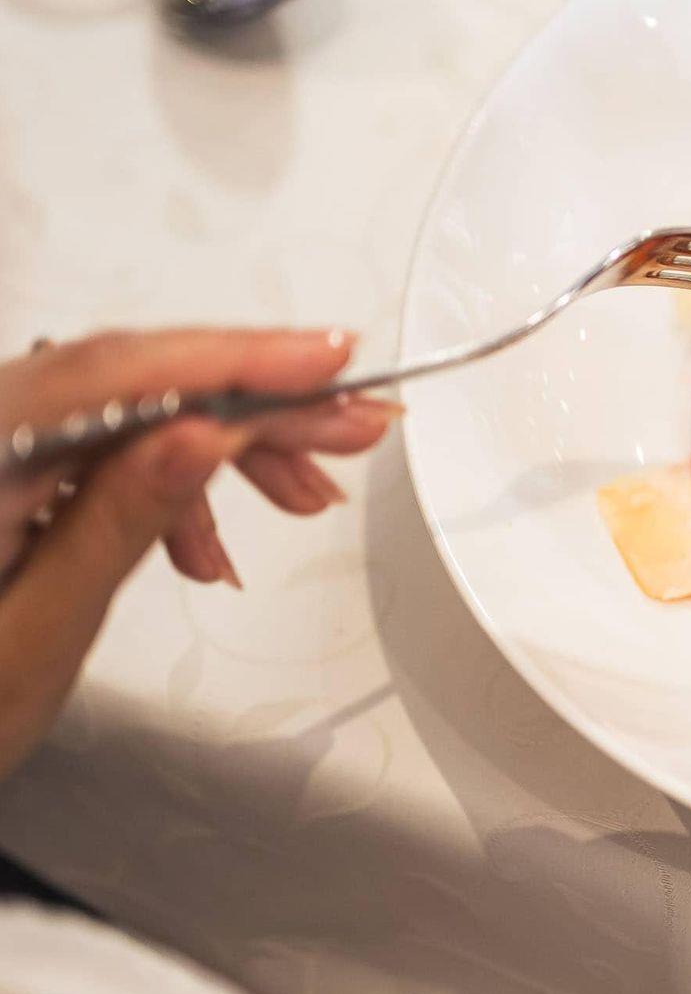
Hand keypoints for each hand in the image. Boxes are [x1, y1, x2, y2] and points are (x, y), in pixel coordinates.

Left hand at [0, 328, 398, 779]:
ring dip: (226, 447)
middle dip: (256, 404)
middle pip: (132, 382)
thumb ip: (114, 524)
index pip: (110, 375)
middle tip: (353, 427)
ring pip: (131, 409)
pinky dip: (175, 478)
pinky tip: (209, 539)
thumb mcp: (34, 635)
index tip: (325, 361)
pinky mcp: (10, 466)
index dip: (229, 357)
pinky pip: (106, 441)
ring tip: (302, 494)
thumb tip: (199, 438)